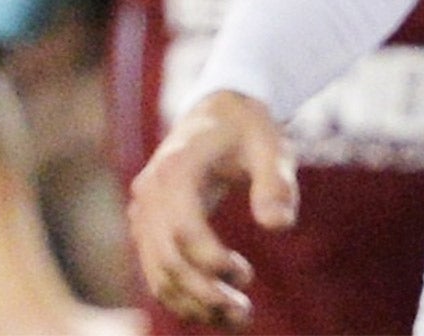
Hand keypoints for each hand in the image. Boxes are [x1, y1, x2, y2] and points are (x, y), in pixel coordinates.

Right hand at [126, 92, 296, 330]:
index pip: (184, 230)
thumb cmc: (249, 127)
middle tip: (244, 314)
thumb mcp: (271, 144)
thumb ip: (277, 181)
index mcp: (175, 170)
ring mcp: (142, 212)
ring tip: (235, 318)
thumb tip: (281, 226)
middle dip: (204, 293)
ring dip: (192, 303)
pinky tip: (213, 309)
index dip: (211, 261)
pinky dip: (181, 295)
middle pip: (167, 259)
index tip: (246, 276)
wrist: (217, 109)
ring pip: (157, 272)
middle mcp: (149, 194)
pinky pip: (156, 269)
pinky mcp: (147, 227)